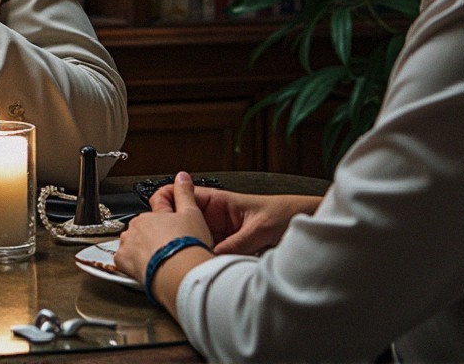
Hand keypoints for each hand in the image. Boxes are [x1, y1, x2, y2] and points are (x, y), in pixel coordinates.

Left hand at [114, 172, 214, 284]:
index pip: (155, 211)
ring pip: (133, 244)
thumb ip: (185, 193)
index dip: (165, 220)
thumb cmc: (187, 246)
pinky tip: (146, 269)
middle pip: (144, 230)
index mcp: (151, 214)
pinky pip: (124, 261)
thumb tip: (181, 176)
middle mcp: (136, 226)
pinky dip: (132, 264)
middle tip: (170, 249)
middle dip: (154, 237)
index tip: (170, 230)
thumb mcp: (192, 214)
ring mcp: (128, 243)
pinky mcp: (123, 261)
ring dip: (142, 251)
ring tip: (160, 262)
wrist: (180, 273)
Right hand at [151, 183, 318, 255]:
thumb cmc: (285, 213)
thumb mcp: (259, 228)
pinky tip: (202, 267)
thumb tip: (213, 258)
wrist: (306, 222)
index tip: (157, 215)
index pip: (183, 195)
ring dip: (191, 248)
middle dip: (175, 231)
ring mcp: (221, 233)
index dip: (167, 202)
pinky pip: (209, 253)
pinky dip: (204, 260)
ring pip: (196, 239)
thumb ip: (236, 243)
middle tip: (169, 246)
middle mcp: (216, 216)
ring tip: (185, 260)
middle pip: (184, 221)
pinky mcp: (229, 248)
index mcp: (219, 201)